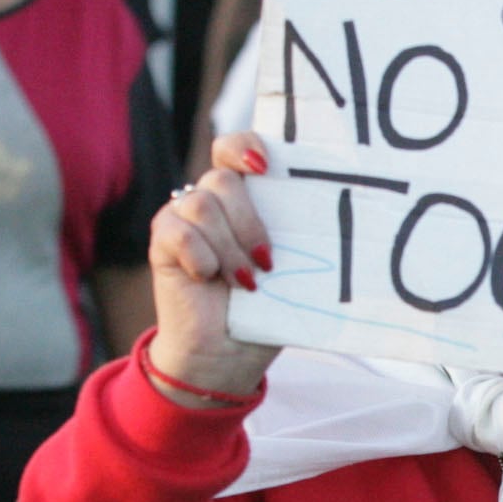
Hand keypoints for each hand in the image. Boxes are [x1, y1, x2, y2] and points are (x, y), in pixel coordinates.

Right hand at [147, 131, 281, 402]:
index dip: (245, 147)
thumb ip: (298, 235)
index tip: (266, 168)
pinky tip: (210, 278)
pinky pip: (178, 231)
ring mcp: (182, 219)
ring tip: (244, 282)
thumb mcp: (291, 267)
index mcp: (244, 198)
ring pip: (202, 204)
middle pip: (221, 177)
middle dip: (248, 221)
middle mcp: (211, 201)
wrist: (227, 354)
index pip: (234, 148)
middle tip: (267, 262)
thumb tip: (340, 217)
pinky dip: (201, 256)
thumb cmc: (266, 309)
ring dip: (229, 247)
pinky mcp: (162, 243)